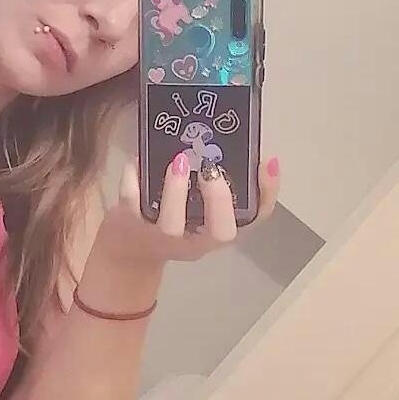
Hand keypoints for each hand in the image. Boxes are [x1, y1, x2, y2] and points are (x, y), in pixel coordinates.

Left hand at [98, 153, 281, 266]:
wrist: (132, 248)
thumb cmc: (176, 219)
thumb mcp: (203, 208)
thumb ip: (224, 184)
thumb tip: (250, 151)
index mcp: (217, 231)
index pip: (254, 219)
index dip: (267, 193)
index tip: (266, 162)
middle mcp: (195, 240)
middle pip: (220, 232)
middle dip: (220, 199)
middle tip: (212, 168)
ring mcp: (162, 237)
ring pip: (172, 224)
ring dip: (176, 191)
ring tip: (179, 160)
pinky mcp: (131, 225)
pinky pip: (133, 202)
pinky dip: (134, 176)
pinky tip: (140, 158)